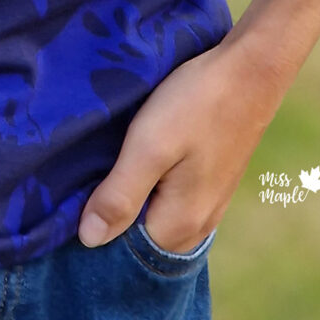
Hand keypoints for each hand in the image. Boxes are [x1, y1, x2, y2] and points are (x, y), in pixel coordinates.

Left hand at [78, 31, 290, 252]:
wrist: (252, 69)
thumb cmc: (197, 104)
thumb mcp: (149, 146)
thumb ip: (119, 196)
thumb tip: (88, 240)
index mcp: (178, 228)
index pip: (121, 250)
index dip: (93, 228)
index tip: (68, 201)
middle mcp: (197, 227)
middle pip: (139, 236)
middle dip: (110, 213)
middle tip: (79, 180)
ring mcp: (207, 204)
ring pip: (153, 214)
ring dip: (128, 197)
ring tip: (100, 167)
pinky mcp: (210, 182)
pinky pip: (168, 198)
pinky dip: (148, 185)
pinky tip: (132, 159)